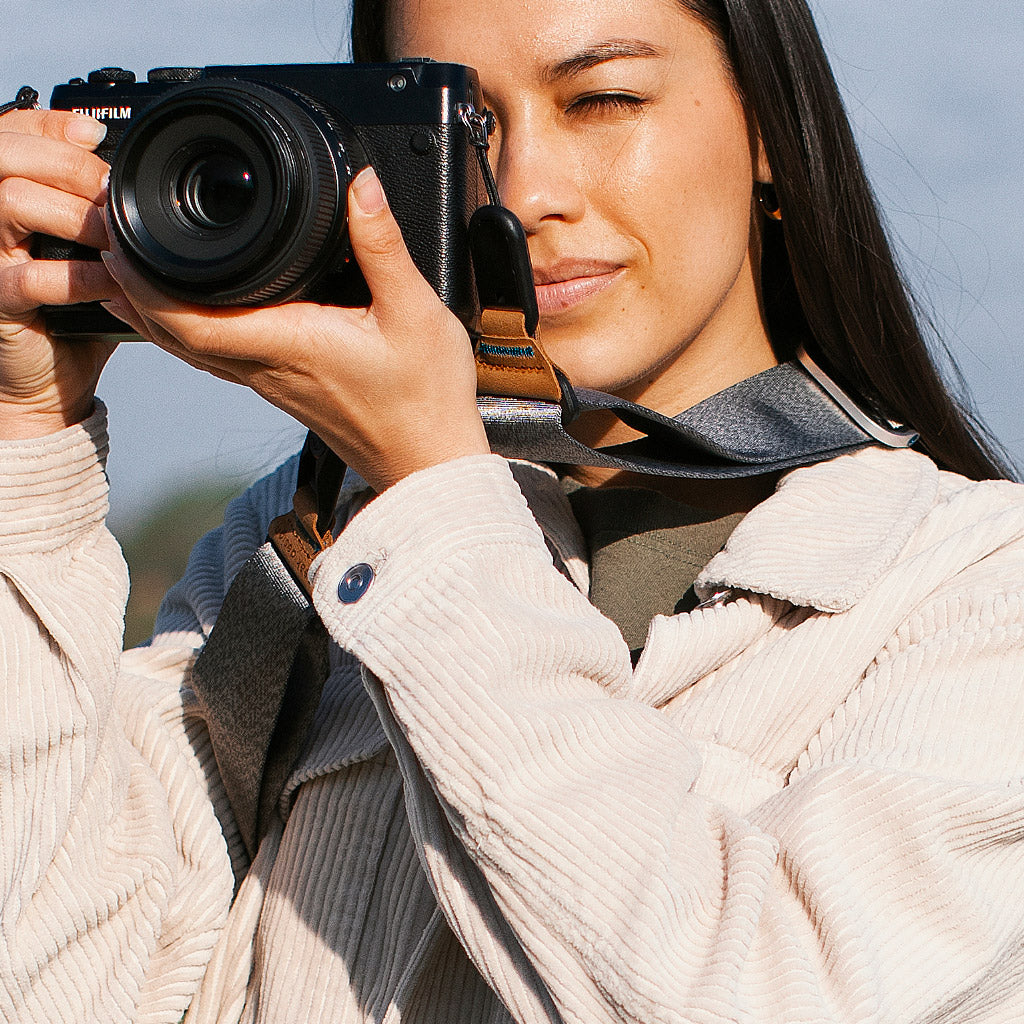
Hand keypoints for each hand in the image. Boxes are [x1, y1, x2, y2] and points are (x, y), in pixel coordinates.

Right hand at [0, 108, 120, 438]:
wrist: (48, 383)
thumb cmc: (72, 313)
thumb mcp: (88, 252)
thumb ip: (103, 214)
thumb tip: (144, 180)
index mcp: (3, 198)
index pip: (10, 133)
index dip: (50, 123)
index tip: (99, 133)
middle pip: (4, 155)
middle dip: (66, 162)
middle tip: (110, 191)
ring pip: (9, 201)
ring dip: (73, 213)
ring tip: (114, 236)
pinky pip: (31, 277)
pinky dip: (80, 276)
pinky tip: (114, 282)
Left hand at [102, 167, 488, 491]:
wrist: (428, 462)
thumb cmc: (424, 400)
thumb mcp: (416, 313)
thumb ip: (383, 247)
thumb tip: (362, 187)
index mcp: (290, 344)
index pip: (191, 320)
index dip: (146, 283)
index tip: (122, 240)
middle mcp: (268, 368)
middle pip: (174, 335)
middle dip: (133, 289)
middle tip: (111, 238)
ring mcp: (271, 383)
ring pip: (190, 349)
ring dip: (152, 311)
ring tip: (129, 268)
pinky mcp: (284, 389)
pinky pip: (216, 357)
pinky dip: (187, 330)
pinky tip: (188, 312)